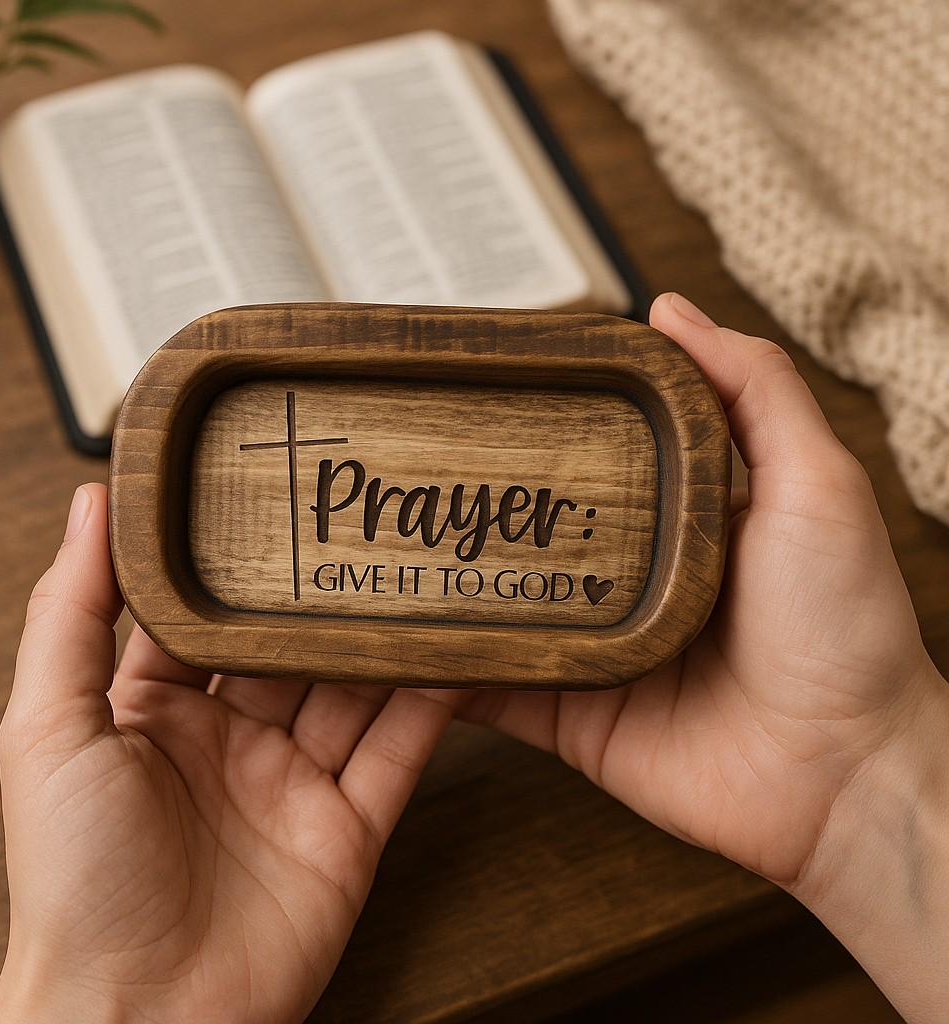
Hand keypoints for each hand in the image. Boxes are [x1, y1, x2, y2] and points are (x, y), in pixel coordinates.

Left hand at [0, 485, 457, 1023]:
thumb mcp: (49, 727)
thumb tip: (93, 503)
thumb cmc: (72, 880)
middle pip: (295, 646)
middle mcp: (231, 740)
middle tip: (373, 522)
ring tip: (425, 570)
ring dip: (389, 637)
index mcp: (157, 710)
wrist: (140, 1019)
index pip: (211, 611)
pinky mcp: (348, 829)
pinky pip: (399, 751)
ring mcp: (294, 784)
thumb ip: (71, 613)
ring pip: (356, 689)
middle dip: (330, 593)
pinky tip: (457, 653)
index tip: (279, 494)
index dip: (243, 558)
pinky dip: (432, 703)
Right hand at [461, 293, 948, 1020]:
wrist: (845, 777)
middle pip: (525, 532)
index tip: (466, 387)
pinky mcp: (569, 715)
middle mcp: (623, 576)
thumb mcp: (814, 483)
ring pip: (494, 608)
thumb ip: (752, 390)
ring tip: (371, 549)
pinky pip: (492, 690)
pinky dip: (442, 675)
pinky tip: (390, 645)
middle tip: (394, 470)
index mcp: (673, 515)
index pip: (582, 452)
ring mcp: (589, 647)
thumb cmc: (845, 626)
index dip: (529, 421)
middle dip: (465, 505)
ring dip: (440, 586)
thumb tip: (667, 309)